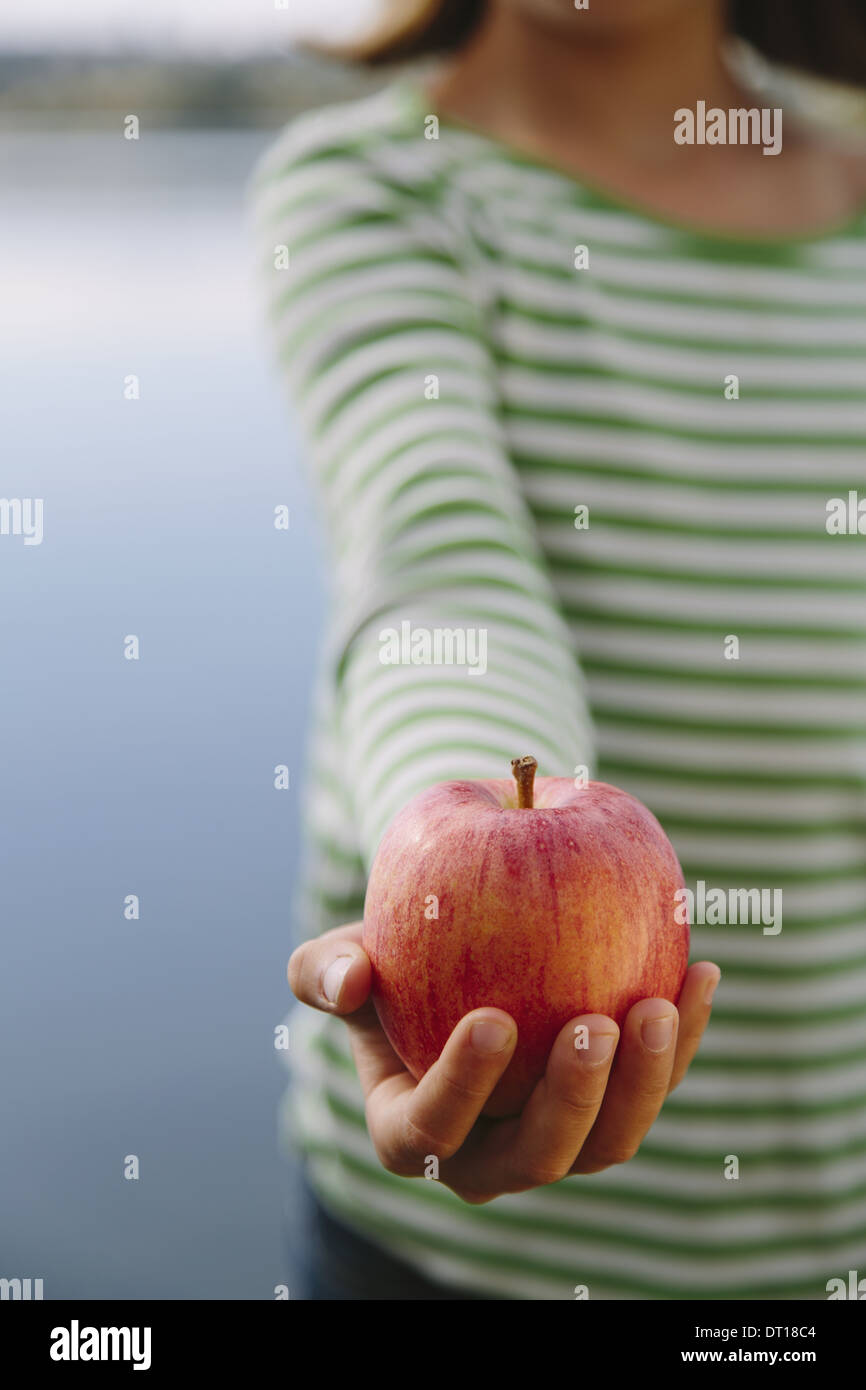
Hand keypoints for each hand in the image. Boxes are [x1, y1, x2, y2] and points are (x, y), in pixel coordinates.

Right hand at [288, 922, 719, 1204]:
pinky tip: (701, 972)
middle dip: (571, 1100)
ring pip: (609, 1141)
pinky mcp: (614, 1107)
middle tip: (593, 1023)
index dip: (462, 1087)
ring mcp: (560, 1138)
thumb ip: (326, 971)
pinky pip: (654, 1088)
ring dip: (642, 1083)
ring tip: (656, 1006)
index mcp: (413, 1132)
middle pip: (538, 1154)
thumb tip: (351, 978)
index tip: (492, 1019)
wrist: (457, 958)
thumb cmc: (390, 961)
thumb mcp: (345, 959)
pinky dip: (684, 1037)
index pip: (433, 1130)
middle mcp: (490, 1155)